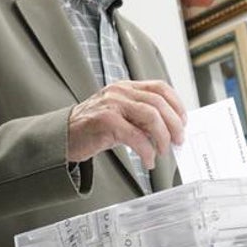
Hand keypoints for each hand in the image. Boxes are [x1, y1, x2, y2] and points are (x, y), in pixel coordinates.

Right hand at [67, 80, 185, 168]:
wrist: (62, 136)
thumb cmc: (92, 128)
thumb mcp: (120, 116)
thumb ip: (141, 118)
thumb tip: (169, 131)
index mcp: (126, 87)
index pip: (160, 87)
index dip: (177, 104)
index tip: (183, 121)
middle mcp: (120, 92)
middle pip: (159, 103)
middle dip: (174, 124)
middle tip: (178, 141)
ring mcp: (112, 104)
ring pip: (151, 116)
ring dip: (162, 137)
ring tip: (162, 151)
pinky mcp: (104, 121)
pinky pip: (135, 136)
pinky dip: (146, 150)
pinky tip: (148, 159)